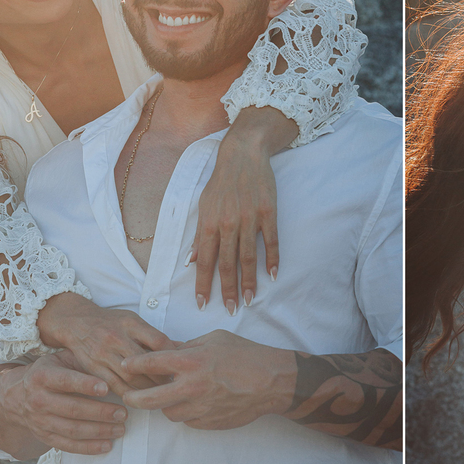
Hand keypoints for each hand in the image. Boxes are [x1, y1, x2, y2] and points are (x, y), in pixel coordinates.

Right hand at [0, 350, 128, 456]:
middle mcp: (39, 399)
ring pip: (72, 430)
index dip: (85, 385)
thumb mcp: (61, 359)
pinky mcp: (44, 437)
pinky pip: (67, 445)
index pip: (65, 381)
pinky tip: (107, 445)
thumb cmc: (51, 372)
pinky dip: (88, 448)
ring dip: (99, 431)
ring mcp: (40, 421)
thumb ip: (82, 361)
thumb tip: (113, 366)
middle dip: (100, 412)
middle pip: (72, 409)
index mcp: (43, 376)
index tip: (106, 388)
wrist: (17, 396)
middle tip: (123, 413)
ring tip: (120, 429)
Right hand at [37, 292, 175, 394]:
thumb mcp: (133, 321)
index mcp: (131, 323)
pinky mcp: (93, 369)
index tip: (179, 366)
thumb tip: (182, 348)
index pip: (158, 341)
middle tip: (174, 385)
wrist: (76, 323)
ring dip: (148, 389)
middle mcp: (116, 338)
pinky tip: (139, 398)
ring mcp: (103, 354)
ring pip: (131, 378)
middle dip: (162, 377)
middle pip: (146, 363)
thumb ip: (154, 335)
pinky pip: (114, 386)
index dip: (172, 355)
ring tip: (159, 394)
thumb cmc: (111, 322)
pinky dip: (129, 394)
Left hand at [120, 329, 294, 429]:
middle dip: (133, 398)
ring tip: (170, 397)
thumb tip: (167, 349)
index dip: (134, 364)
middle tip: (128, 397)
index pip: (152, 363)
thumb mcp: (215, 339)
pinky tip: (195, 403)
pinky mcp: (208, 422)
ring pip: (169, 413)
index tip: (125, 365)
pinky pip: (188, 420)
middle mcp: (192, 386)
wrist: (272, 382)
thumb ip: (188, 346)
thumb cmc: (246, 355)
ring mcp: (200, 407)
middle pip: (149, 399)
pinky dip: (187, 413)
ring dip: (166, 406)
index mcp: (192, 361)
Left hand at [191, 107, 295, 314]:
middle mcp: (227, 223)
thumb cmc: (221, 181)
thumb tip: (191, 261)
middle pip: (227, 263)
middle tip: (231, 310)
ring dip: (249, 280)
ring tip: (250, 300)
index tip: (203, 304)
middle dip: (227, 289)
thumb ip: (199, 235)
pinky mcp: (268, 212)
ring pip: (248, 256)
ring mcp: (249, 217)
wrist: (243, 154)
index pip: (205, 260)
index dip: (203, 283)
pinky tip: (272, 275)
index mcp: (209, 222)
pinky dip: (272, 259)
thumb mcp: (204, 205)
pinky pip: (270, 240)